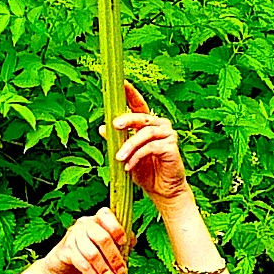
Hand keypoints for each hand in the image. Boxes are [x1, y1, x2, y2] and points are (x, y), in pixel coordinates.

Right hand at [47, 204, 133, 273]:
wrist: (60, 268)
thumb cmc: (86, 257)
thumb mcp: (104, 250)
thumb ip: (118, 244)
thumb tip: (132, 242)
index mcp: (95, 220)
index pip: (105, 215)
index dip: (116, 228)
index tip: (124, 242)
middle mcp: (83, 225)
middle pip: (102, 238)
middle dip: (114, 257)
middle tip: (121, 271)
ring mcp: (73, 237)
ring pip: (93, 254)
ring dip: (105, 271)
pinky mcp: (66, 251)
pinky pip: (83, 265)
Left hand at [115, 83, 188, 200]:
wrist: (162, 190)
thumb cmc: (145, 171)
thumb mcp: (126, 154)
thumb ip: (116, 140)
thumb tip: (102, 127)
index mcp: (147, 124)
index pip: (138, 105)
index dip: (130, 93)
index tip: (121, 82)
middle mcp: (159, 125)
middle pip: (141, 116)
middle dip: (126, 119)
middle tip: (114, 125)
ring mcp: (167, 134)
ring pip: (144, 133)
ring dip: (129, 146)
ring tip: (119, 159)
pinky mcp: (171, 147)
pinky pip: (150, 147)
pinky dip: (137, 156)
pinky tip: (129, 167)